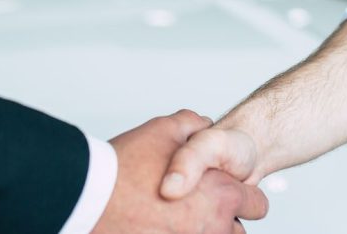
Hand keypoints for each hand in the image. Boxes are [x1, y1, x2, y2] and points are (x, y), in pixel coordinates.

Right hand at [94, 110, 268, 233]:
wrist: (89, 200)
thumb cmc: (124, 169)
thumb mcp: (162, 130)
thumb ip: (192, 124)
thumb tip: (203, 124)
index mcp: (221, 195)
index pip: (258, 206)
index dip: (244, 195)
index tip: (228, 191)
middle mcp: (212, 227)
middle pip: (237, 231)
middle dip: (223, 219)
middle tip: (197, 205)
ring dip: (202, 232)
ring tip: (177, 219)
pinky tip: (160, 225)